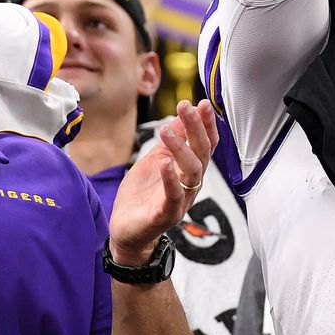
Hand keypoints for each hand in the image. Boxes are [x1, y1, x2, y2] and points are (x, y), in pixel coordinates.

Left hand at [107, 100, 218, 262]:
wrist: (128, 231)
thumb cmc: (143, 196)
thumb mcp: (156, 161)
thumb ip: (170, 142)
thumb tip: (182, 116)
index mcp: (190, 170)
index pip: (206, 144)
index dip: (207, 124)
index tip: (202, 102)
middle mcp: (191, 184)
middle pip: (202, 153)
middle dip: (196, 127)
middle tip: (186, 106)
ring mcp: (181, 200)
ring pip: (192, 171)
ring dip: (182, 148)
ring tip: (166, 129)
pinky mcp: (166, 214)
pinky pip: (174, 196)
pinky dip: (170, 179)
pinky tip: (164, 162)